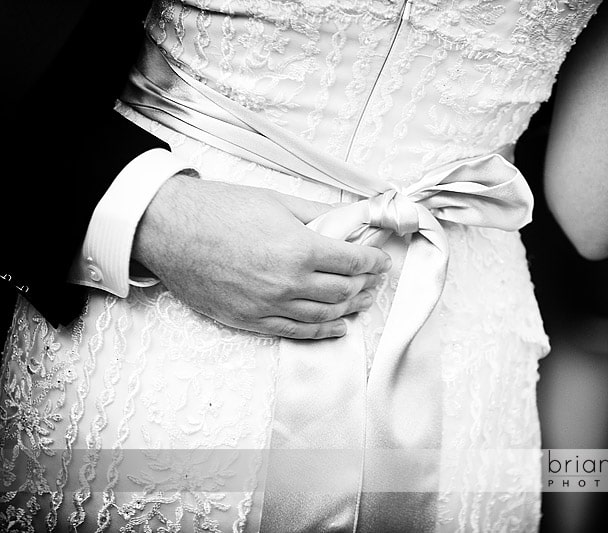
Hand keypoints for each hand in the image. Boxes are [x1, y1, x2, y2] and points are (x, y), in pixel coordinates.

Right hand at [132, 173, 391, 338]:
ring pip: (327, 315)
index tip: (382, 260)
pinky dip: (325, 331)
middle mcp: (289, 283)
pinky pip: (299, 331)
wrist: (169, 231)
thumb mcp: (277, 201)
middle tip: (376, 279)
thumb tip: (353, 217)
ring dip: (352, 308)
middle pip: (345, 291)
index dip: (374, 262)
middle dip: (368, 285)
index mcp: (299, 249)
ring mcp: (270, 306)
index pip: (353, 262)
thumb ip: (320, 213)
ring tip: (364, 299)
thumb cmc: (219, 210)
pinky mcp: (252, 321)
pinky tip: (339, 326)